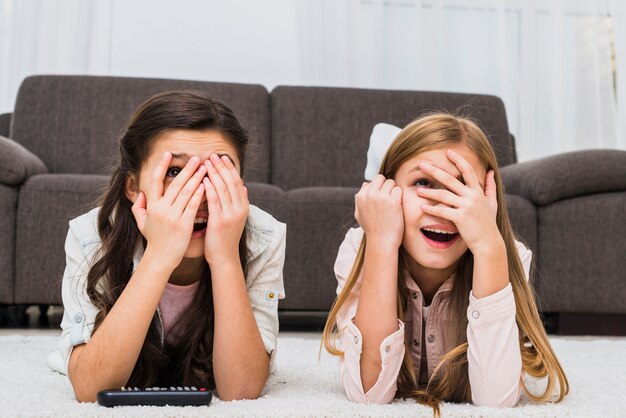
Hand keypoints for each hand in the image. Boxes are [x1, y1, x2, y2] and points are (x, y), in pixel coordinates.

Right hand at [131, 152, 205, 270]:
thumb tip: (140, 194)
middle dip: (187, 169)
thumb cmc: (154, 240)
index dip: (161, 166)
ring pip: (186, 192)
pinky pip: (192, 205)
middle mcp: (161, 209)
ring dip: (196, 178)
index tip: (168, 153)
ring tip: (204, 168)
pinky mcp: (183, 224)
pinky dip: (199, 194)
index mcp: (152, 206)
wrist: (160, 258)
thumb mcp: (142, 223)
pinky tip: (205, 185)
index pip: (155, 181)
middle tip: (197, 158)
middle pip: (175, 184)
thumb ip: (139, 208)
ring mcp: (172, 216)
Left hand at [202, 154, 248, 266]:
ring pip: (223, 189)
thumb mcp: (236, 218)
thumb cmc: (225, 237)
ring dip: (214, 174)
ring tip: (206, 163)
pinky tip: (204, 179)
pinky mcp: (220, 221)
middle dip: (221, 167)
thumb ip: (239, 202)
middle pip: (231, 182)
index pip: (237, 182)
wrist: (224, 258)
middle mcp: (240, 209)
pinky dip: (210, 188)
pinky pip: (215, 201)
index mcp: (244, 207)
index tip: (222, 158)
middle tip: (212, 155)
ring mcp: (231, 215)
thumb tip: (244, 187)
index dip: (229, 169)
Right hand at [355, 174, 403, 248]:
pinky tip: (398, 206)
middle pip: (381, 178)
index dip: (378, 189)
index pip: (371, 182)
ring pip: (391, 182)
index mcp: (360, 196)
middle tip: (389, 198)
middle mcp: (369, 194)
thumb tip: (365, 184)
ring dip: (394, 191)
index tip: (381, 200)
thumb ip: (360, 198)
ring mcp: (381, 197)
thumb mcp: (359, 214)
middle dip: (386, 186)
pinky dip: (400, 196)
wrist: (381, 241)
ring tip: (393, 204)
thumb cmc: (372, 229)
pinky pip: (399, 190)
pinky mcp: (393, 201)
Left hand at [416, 149, 499, 253]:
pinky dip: (432, 209)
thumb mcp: (492, 203)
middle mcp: (472, 197)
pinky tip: (422, 207)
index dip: (458, 160)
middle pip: (451, 179)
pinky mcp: (461, 218)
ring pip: (444, 195)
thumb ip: (490, 186)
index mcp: (477, 191)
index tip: (448, 151)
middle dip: (435, 171)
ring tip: (418, 190)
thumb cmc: (488, 223)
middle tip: (422, 164)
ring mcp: (467, 207)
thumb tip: (491, 171)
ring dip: (429, 192)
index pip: (467, 171)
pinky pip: (443, 211)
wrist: (488, 242)